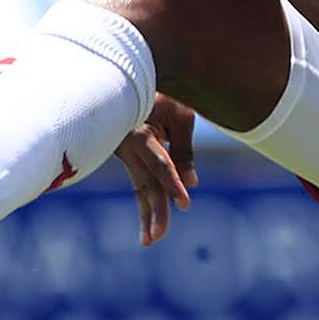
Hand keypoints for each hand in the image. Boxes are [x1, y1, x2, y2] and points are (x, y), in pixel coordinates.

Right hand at [115, 93, 196, 246]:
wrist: (126, 78)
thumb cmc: (161, 93)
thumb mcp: (179, 114)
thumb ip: (184, 149)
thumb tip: (193, 183)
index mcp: (139, 133)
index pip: (160, 163)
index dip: (172, 182)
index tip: (185, 202)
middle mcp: (128, 147)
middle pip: (146, 183)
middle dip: (154, 211)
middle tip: (158, 237)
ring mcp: (125, 153)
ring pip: (140, 187)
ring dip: (147, 214)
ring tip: (151, 241)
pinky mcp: (127, 157)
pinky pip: (140, 182)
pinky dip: (146, 201)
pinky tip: (149, 223)